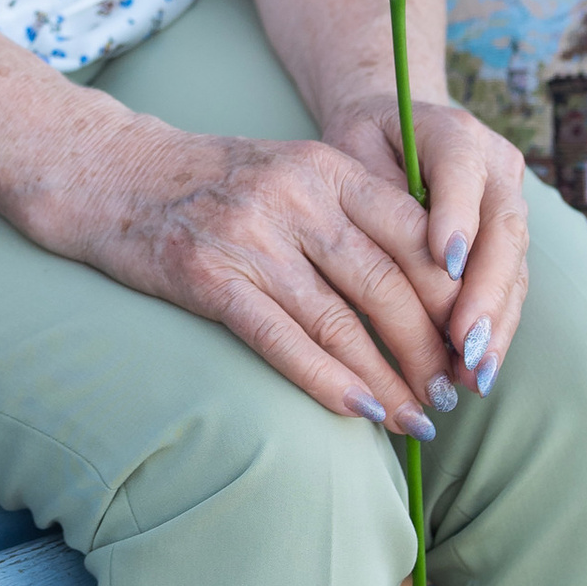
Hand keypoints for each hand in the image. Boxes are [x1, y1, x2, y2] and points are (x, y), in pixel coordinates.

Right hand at [39, 109, 470, 437]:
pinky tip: (361, 414)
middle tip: (451, 391)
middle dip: (428, 349)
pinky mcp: (208, 277)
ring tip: (419, 420)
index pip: (413, 234)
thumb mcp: (292, 173)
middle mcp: (294, 196)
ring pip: (341, 323)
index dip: (453, 296)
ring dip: (388, 381)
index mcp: (325, 166)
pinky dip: (328, 383)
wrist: (114, 173)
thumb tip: (435, 285)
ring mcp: (250, 237)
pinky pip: (282, 341)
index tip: (472, 339)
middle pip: (386, 285)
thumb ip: (354, 214)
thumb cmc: (214, 182)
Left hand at [326, 92, 529, 400]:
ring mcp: (510, 203)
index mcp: (453, 132)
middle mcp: (495, 165)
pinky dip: (494, 329)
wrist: (393, 130)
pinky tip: (475, 370)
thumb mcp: (352, 153)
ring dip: (496, 323)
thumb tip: (392, 252)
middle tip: (463, 344)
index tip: (446, 265)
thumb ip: (374, 195)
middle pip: (503, 229)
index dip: (457, 217)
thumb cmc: (362, 144)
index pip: (461, 171)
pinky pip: (511, 287)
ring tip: (472, 373)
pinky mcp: (512, 238)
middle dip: (485, 293)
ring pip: (515, 266)